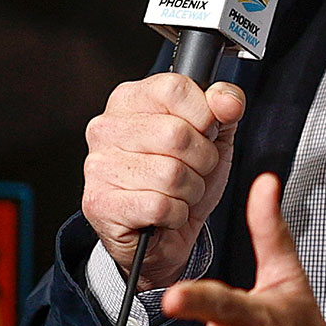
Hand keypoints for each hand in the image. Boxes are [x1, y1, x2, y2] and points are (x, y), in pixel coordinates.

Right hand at [81, 72, 245, 289]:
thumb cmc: (183, 178)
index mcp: (129, 99)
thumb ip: (223, 108)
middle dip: (202, 160)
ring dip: (189, 191)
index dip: (204, 115)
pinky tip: (165, 212)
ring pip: (171, 174)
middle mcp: (106, 127)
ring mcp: (98, 165)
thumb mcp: (212, 136)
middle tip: (194, 170)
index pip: (175, 89)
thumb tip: (227, 100)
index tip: (205, 132)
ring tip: (178, 193)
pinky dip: (175, 214)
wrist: (163, 235)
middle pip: (177, 134)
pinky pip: (159, 206)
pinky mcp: (99, 203)